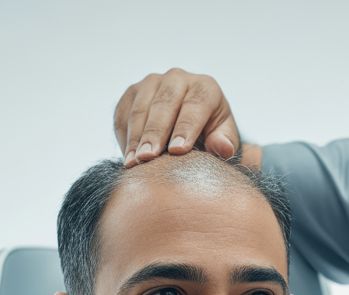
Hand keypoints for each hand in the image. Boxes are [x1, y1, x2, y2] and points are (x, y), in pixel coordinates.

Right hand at [113, 68, 240, 166]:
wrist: (190, 124)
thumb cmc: (211, 133)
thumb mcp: (223, 137)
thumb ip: (225, 142)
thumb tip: (222, 147)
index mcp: (205, 87)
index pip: (195, 105)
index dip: (186, 128)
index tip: (177, 151)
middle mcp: (178, 78)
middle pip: (164, 104)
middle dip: (155, 133)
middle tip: (149, 158)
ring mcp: (152, 83)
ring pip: (140, 108)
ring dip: (136, 137)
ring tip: (134, 162)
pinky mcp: (132, 92)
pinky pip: (123, 113)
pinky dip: (124, 136)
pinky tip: (127, 157)